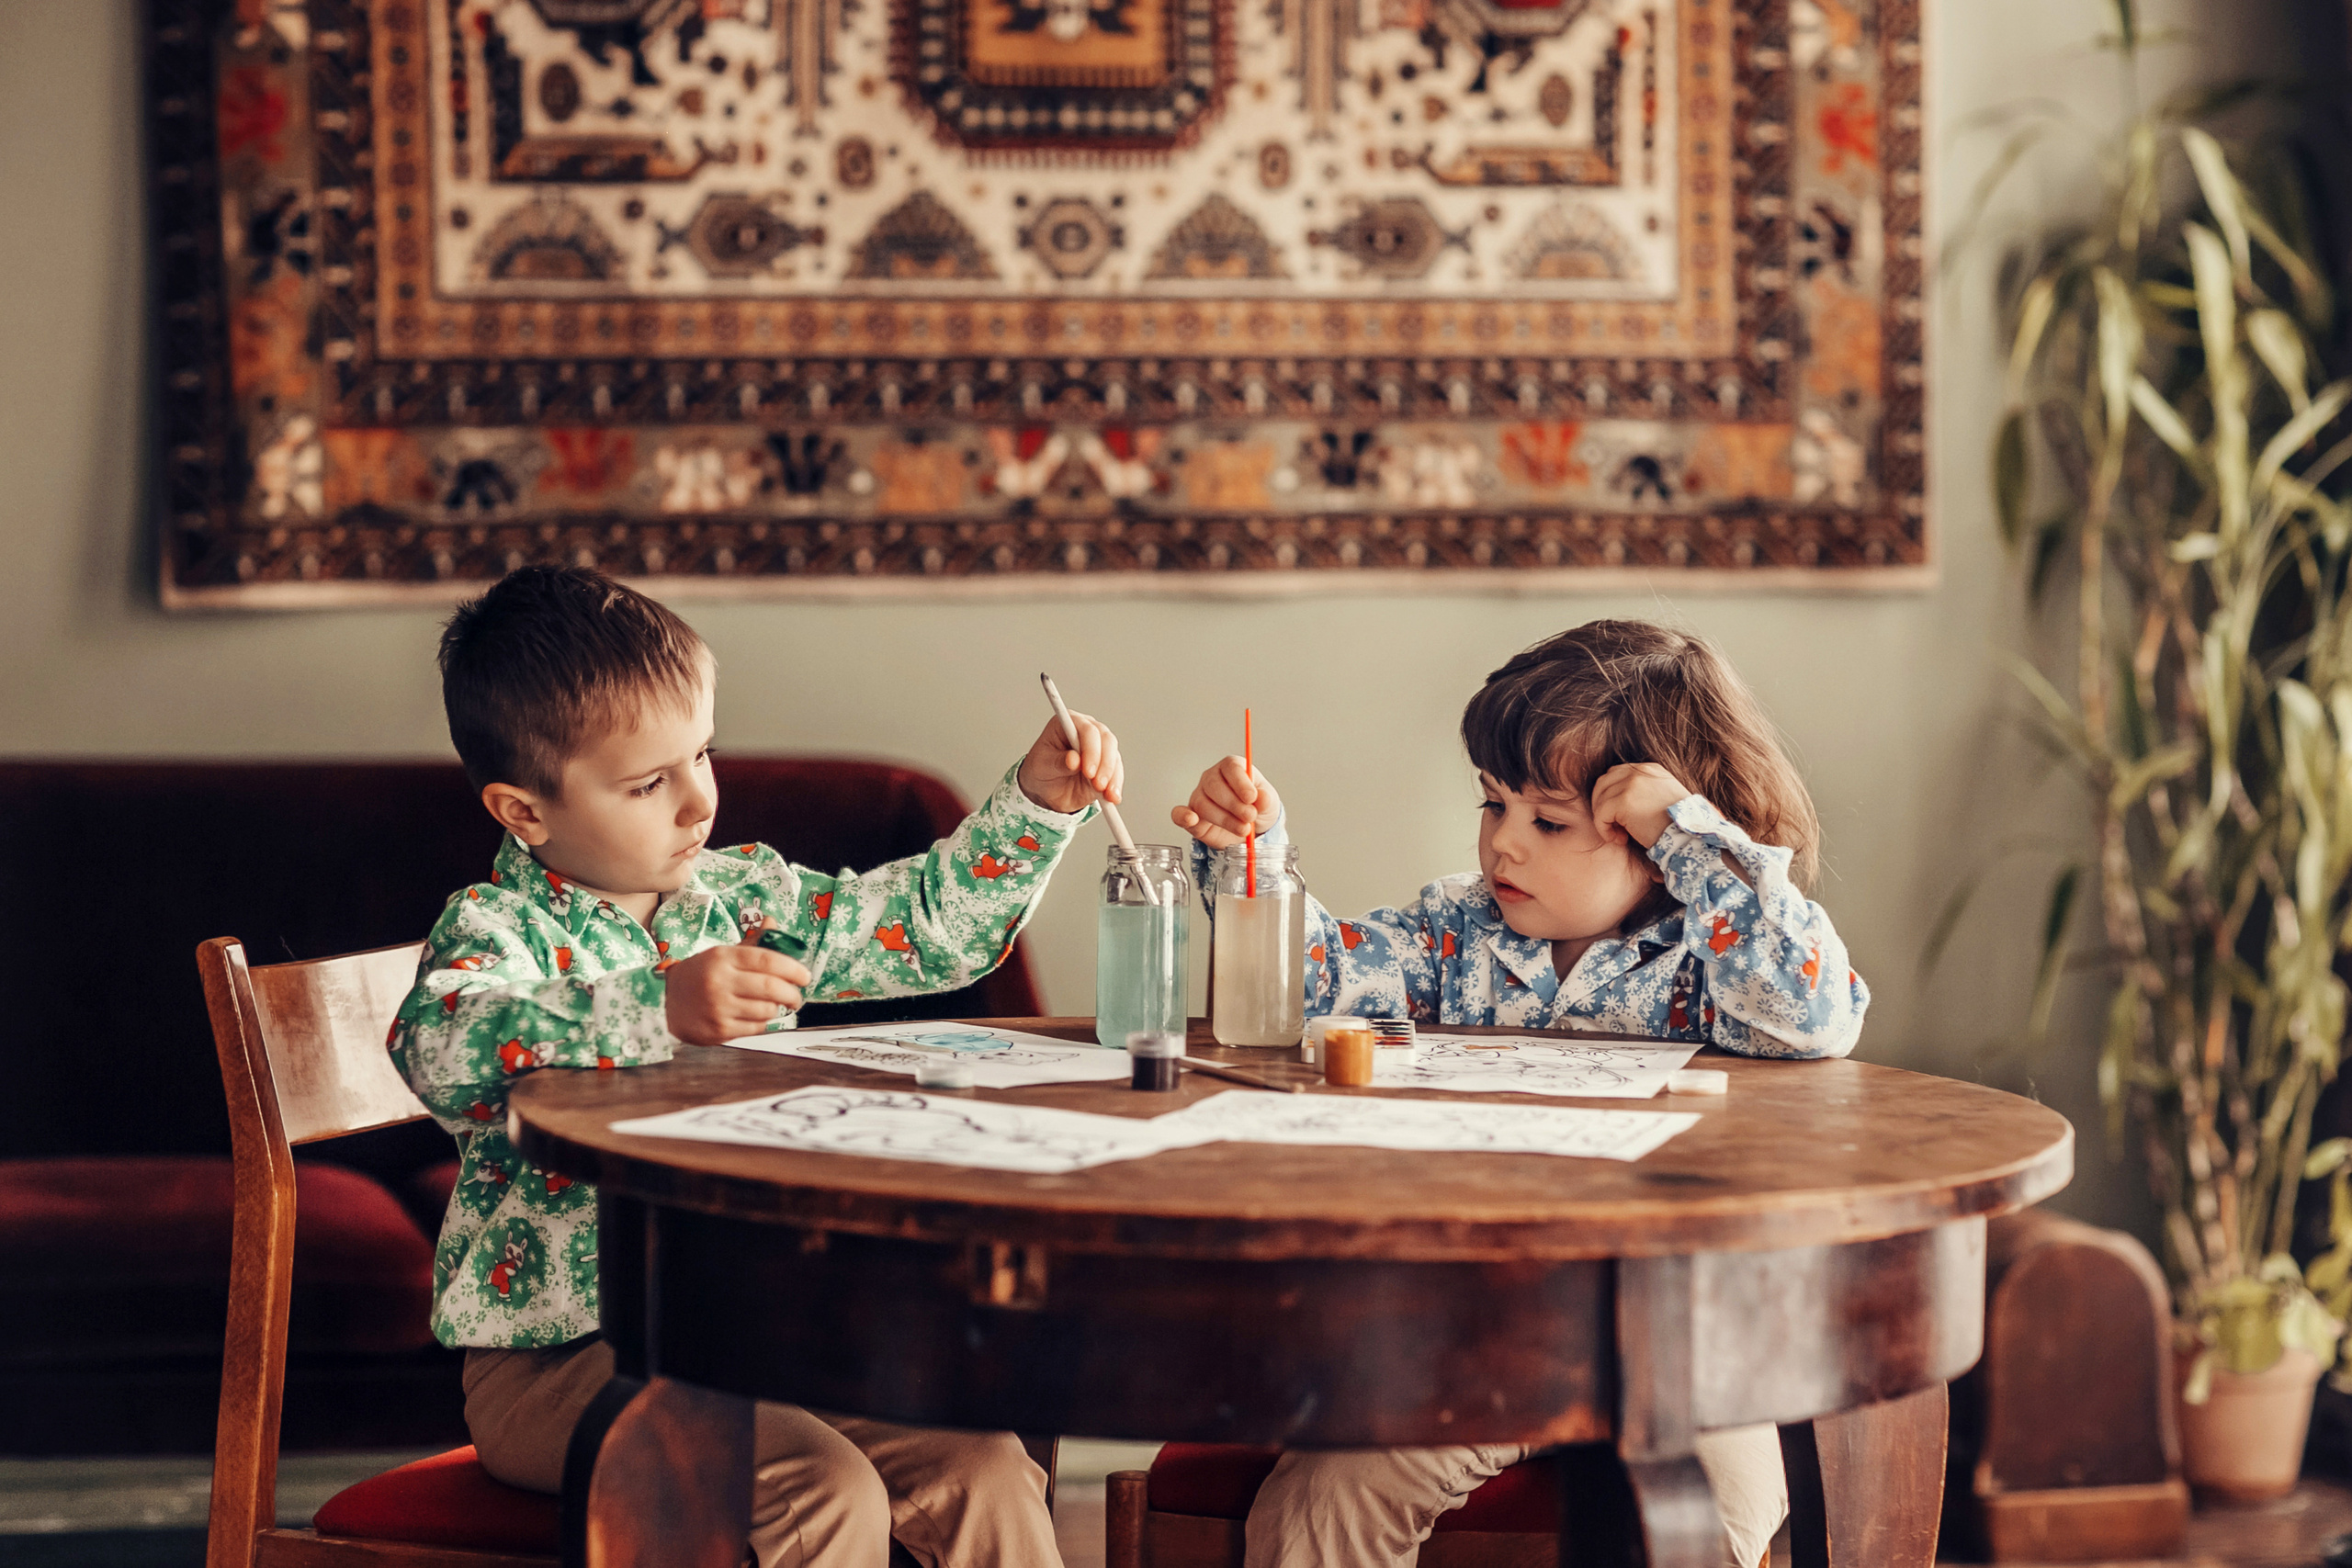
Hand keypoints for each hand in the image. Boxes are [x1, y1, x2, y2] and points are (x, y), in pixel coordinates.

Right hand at [662, 927, 811, 1044]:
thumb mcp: (723, 954)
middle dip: (792, 994)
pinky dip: (762, 1023)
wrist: (663, 1002)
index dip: (793, 969)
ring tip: (771, 1005)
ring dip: (775, 1009)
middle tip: (797, 997)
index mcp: (722, 957)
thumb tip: (772, 921)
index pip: (767, 960)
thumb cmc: (701, 976)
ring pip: (766, 1010)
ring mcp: (718, 1008)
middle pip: (771, 987)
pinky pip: (755, 1028)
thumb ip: (752, 942)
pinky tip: (754, 1016)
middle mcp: (719, 981)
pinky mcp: (718, 1030)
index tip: (805, 976)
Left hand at [1019, 711, 1123, 813]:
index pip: (1087, 730)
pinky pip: (1116, 773)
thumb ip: (1057, 762)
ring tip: (1105, 794)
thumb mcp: (1041, 767)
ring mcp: (1100, 747)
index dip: (1091, 749)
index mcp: (1068, 723)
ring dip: (1112, 777)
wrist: (1046, 790)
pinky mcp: (1107, 765)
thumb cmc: (1040, 771)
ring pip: (1114, 757)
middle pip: (1106, 740)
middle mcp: (1087, 731)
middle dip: (1105, 764)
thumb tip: (1074, 760)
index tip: (1088, 770)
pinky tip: (1112, 797)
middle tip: (1098, 785)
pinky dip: (1115, 786)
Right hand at [1172, 755, 1281, 848]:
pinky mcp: (1192, 817)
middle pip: (1214, 786)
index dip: (1241, 783)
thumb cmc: (1258, 808)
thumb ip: (1266, 800)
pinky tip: (1191, 819)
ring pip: (1203, 805)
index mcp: (1232, 768)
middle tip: (1250, 817)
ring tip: (1243, 828)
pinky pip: (1180, 814)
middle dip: (1234, 805)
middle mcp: (1212, 779)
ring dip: (1224, 820)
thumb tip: (1261, 798)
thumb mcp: (1269, 803)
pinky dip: (1183, 816)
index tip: (1252, 797)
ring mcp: (1199, 796)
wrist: (1252, 828)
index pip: (1231, 767)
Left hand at [1589, 762, 1690, 851]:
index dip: (1611, 796)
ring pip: (1599, 800)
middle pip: (1603, 783)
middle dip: (1602, 806)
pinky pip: (1600, 815)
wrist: (1689, 835)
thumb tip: (1618, 800)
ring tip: (1620, 836)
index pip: (1616, 775)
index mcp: (1649, 769)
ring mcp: (1630, 784)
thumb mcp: (1663, 797)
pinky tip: (1621, 840)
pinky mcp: (1623, 801)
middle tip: (1615, 827)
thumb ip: (1644, 791)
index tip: (1621, 817)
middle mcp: (1638, 772)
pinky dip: (1604, 830)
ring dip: (1604, 821)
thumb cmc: (1678, 824)